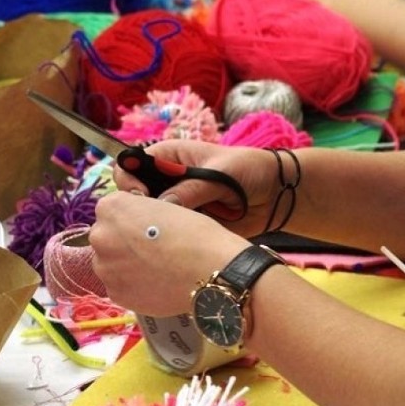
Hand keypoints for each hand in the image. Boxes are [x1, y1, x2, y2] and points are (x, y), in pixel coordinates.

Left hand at [88, 188, 247, 315]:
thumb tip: (132, 226)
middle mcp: (100, 235)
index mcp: (110, 207)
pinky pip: (119, 286)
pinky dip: (132, 285)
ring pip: (110, 263)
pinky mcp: (115, 294)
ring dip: (125, 265)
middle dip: (123, 242)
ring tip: (154, 268)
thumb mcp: (162, 205)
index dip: (131, 218)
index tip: (146, 226)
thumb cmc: (193, 232)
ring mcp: (105, 267)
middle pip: (106, 237)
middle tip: (151, 249)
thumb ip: (138, 213)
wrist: (209, 269)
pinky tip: (154, 283)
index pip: (111, 211)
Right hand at [114, 139, 284, 238]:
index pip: (131, 164)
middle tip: (152, 224)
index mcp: (168, 156)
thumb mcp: (220, 174)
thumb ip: (192, 189)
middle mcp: (166, 180)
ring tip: (166, 239)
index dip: (129, 181)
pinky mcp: (184, 226)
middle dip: (138, 210)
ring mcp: (174, 204)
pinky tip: (174, 248)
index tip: (141, 198)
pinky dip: (167, 242)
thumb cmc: (248, 170)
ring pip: (148, 219)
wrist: (274, 195)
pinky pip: (167, 235)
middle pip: (134, 196)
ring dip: (152, 228)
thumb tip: (163, 207)